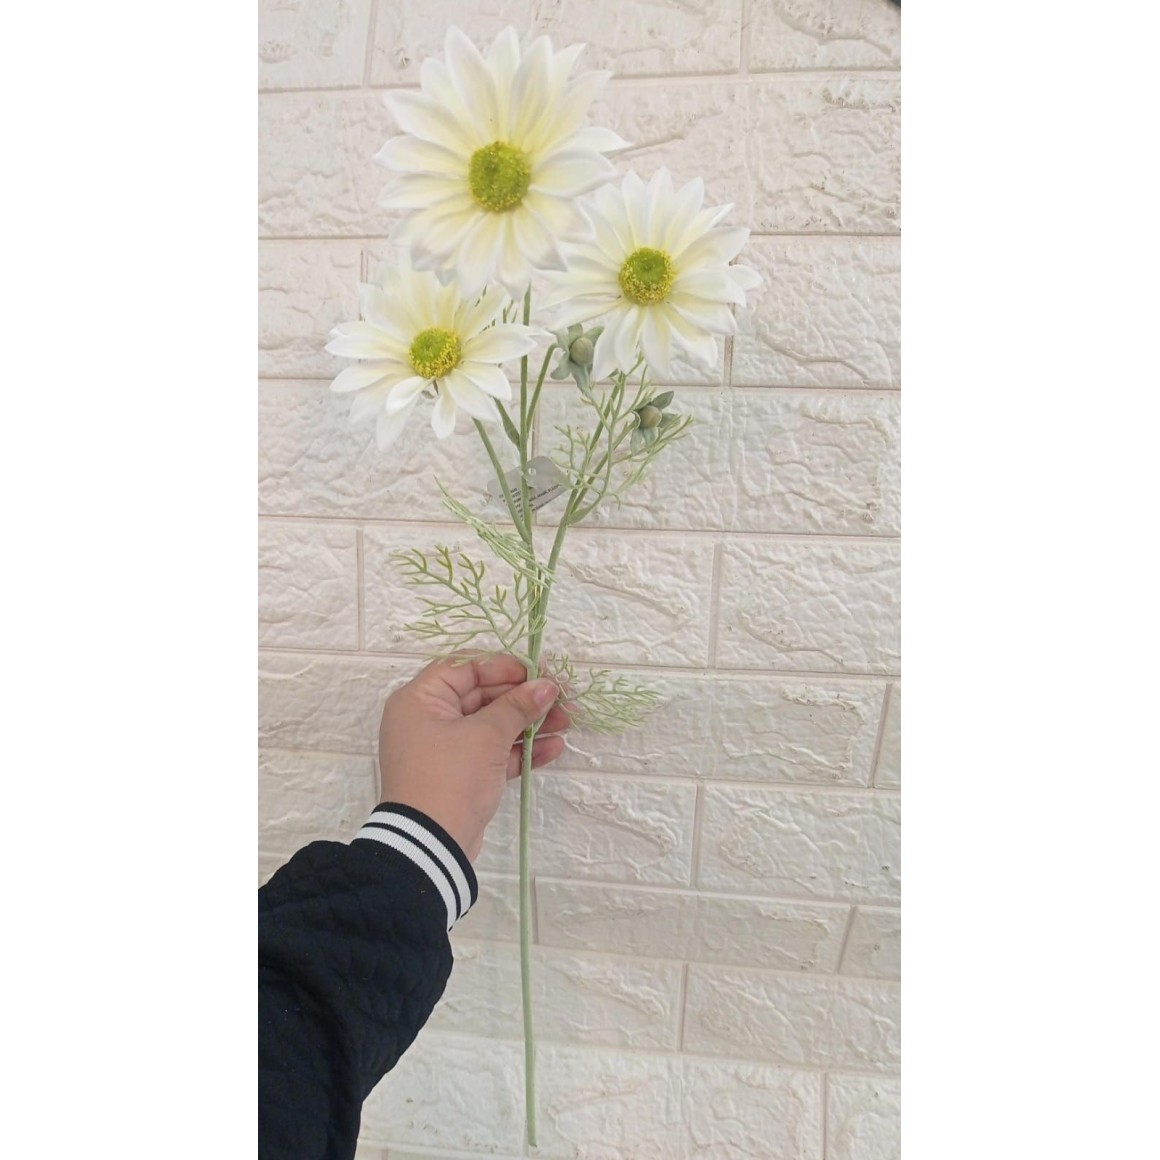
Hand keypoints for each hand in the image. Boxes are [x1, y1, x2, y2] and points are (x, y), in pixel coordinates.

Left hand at [377, 653, 570, 861]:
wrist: (431, 846)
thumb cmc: (449, 777)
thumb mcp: (486, 735)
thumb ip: (517, 706)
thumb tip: (547, 686)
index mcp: (420, 700)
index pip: (464, 668)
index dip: (503, 667)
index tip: (538, 672)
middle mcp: (428, 720)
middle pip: (482, 696)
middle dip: (524, 698)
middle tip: (562, 696)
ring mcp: (445, 749)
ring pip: (492, 725)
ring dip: (529, 723)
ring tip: (568, 720)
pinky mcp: (461, 775)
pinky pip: (493, 753)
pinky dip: (520, 750)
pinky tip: (554, 747)